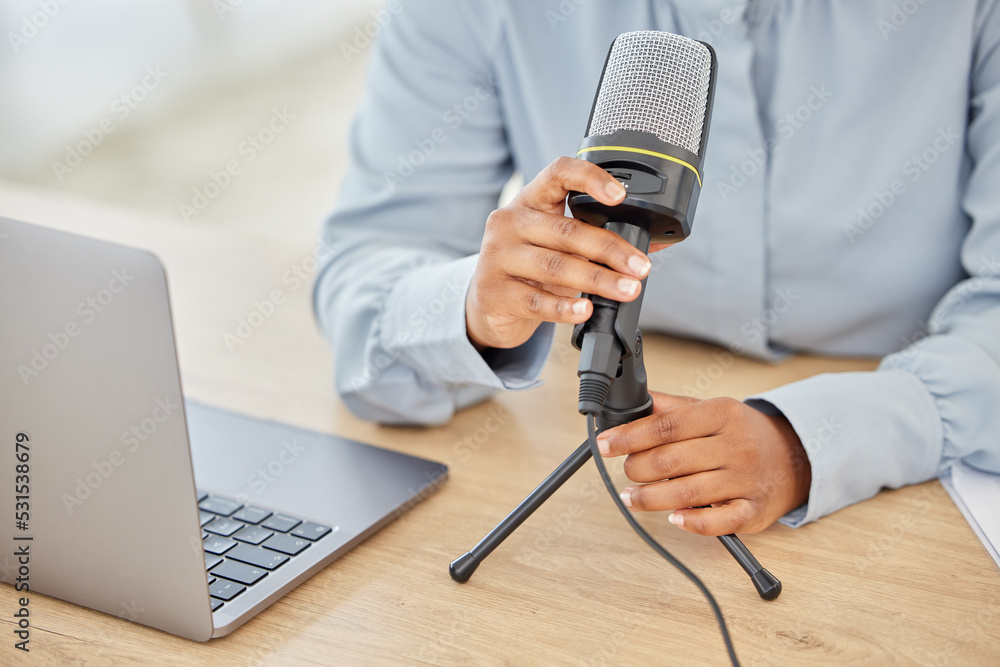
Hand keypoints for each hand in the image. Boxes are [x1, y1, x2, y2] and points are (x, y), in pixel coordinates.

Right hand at [466, 157, 668, 349]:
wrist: (487, 304)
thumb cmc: (529, 268)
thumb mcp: (557, 246)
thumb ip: (596, 241)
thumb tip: (655, 243)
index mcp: (529, 201)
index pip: (558, 174)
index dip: (590, 178)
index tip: (620, 195)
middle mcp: (509, 222)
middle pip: (566, 230)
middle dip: (610, 249)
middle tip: (639, 265)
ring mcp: (497, 257)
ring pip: (555, 266)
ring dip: (597, 280)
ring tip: (626, 290)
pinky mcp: (494, 292)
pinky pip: (536, 301)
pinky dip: (565, 308)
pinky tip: (586, 311)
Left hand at [596, 392, 811, 535]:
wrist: (793, 458)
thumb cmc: (741, 434)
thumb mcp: (711, 409)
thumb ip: (672, 406)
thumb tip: (633, 400)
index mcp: (722, 414)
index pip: (666, 425)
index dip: (630, 436)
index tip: (606, 444)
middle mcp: (736, 446)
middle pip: (672, 460)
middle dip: (638, 468)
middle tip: (626, 471)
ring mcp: (746, 480)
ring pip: (687, 492)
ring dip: (650, 498)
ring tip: (632, 497)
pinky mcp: (753, 510)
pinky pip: (719, 521)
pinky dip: (692, 522)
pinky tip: (673, 518)